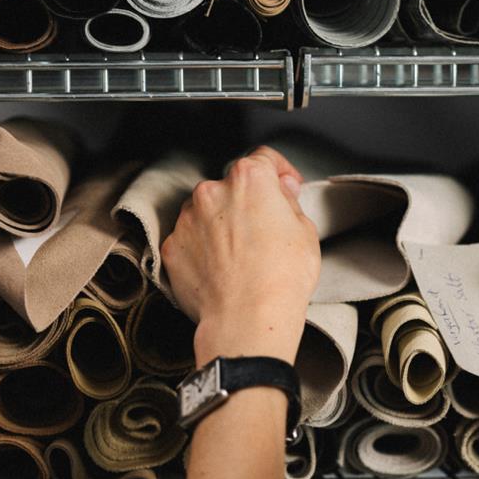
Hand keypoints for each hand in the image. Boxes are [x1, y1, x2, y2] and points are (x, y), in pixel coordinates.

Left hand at [161, 146, 320, 365]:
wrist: (248, 319)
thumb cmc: (282, 278)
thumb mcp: (306, 233)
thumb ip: (290, 202)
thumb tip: (282, 191)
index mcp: (249, 179)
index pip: (264, 159)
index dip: (279, 172)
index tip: (285, 187)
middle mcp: (212, 191)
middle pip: (231, 187)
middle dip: (247, 203)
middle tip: (265, 233)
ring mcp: (187, 220)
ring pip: (206, 213)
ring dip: (221, 225)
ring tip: (241, 258)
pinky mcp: (172, 248)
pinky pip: (189, 242)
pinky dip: (202, 251)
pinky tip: (222, 272)